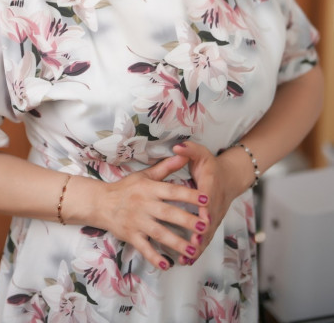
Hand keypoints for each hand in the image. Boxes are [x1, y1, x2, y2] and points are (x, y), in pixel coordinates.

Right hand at [95, 153, 209, 271]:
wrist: (101, 203)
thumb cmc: (127, 188)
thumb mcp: (145, 175)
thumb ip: (166, 167)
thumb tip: (184, 154)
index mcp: (149, 188)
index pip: (172, 191)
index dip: (188, 195)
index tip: (206, 199)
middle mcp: (144, 204)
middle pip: (168, 213)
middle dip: (187, 220)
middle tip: (205, 226)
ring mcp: (137, 221)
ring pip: (159, 233)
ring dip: (176, 243)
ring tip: (193, 250)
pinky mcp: (131, 236)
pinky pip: (144, 248)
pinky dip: (154, 257)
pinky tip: (166, 265)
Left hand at [172, 141, 245, 263]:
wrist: (229, 178)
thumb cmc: (210, 165)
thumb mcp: (201, 153)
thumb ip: (189, 149)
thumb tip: (177, 146)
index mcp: (210, 186)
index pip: (209, 198)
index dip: (206, 208)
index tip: (201, 217)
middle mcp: (214, 204)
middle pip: (209, 221)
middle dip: (201, 233)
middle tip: (192, 244)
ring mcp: (213, 217)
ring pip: (207, 234)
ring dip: (198, 247)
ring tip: (186, 258)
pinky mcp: (210, 225)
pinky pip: (204, 240)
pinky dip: (197, 251)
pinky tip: (186, 261)